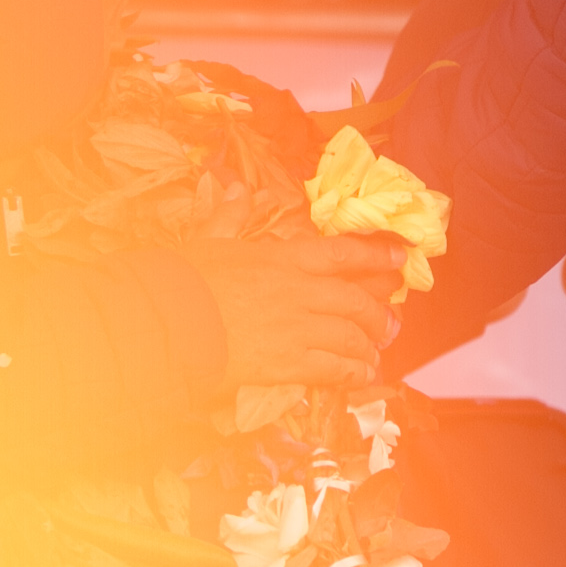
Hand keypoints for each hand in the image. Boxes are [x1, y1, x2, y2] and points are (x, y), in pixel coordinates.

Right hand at [175, 234, 408, 390]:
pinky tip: (362, 376)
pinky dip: (353, 372)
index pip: (342, 252)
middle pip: (355, 299)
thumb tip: (235, 190)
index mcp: (283, 257)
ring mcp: (296, 327)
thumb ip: (229, 216)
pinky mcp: (287, 362)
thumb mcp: (208, 240)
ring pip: (349, 335)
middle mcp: (299, 290)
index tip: (401, 258)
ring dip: (368, 345)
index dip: (376, 255)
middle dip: (377, 312)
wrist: (164, 323)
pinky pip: (332, 368)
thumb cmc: (182, 280)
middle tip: (390, 322)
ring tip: (375, 353)